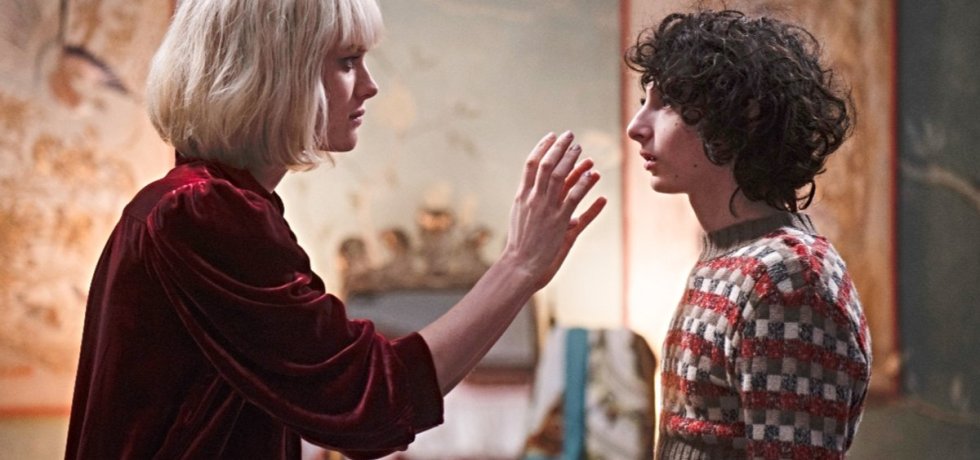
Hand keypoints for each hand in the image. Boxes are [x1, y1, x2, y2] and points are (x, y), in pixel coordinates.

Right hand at [503, 131, 606, 289]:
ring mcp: (547, 210)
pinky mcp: (560, 223)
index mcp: (523, 196)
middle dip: (559, 148)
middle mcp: (534, 199)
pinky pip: (575, 200)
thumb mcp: (519, 216)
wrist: (519, 265)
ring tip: (584, 152)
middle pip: (547, 166)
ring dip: (573, 163)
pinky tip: (595, 178)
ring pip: (561, 179)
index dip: (543, 147)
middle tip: (571, 136)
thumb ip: (528, 200)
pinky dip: (586, 188)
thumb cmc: (519, 244)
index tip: (552, 136)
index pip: (531, 164)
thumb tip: (532, 187)